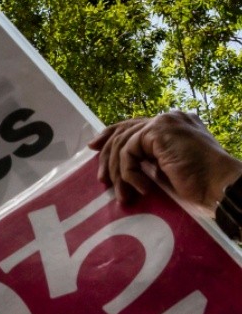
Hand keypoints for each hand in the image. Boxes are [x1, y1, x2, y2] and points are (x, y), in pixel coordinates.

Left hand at [88, 111, 241, 210]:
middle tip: (101, 179)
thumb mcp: (167, 168)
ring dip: (119, 173)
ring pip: (123, 144)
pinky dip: (129, 174)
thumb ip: (149, 158)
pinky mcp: (159, 130)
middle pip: (124, 131)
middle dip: (107, 156)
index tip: (94, 147)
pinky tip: (142, 189)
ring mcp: (164, 121)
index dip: (110, 134)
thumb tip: (124, 164)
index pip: (134, 125)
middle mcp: (168, 118)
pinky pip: (128, 152)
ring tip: (123, 196)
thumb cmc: (198, 184)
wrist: (219, 186)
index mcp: (172, 124)